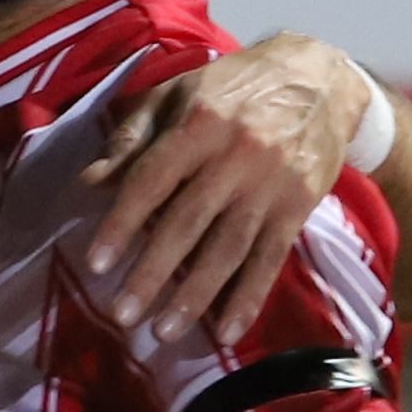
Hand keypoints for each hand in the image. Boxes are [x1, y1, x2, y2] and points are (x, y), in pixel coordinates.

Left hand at [82, 35, 361, 341]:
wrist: (321, 78)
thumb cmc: (233, 87)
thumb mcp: (178, 92)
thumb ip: (132, 137)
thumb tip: (90, 182)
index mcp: (199, 122)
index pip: (152, 179)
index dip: (123, 223)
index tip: (97, 264)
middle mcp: (235, 155)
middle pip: (188, 222)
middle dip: (153, 274)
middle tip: (123, 316)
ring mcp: (270, 184)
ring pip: (228, 248)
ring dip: (196, 296)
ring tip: (164, 333)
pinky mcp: (298, 206)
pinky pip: (270, 259)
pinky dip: (249, 298)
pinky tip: (227, 332)